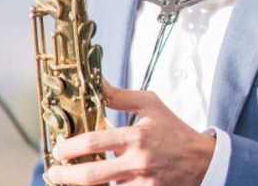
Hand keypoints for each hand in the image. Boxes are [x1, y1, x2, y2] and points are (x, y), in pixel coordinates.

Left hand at [46, 79, 216, 185]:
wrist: (203, 160)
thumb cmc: (174, 130)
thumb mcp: (150, 105)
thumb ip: (120, 96)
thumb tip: (96, 82)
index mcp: (137, 136)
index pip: (95, 142)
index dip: (71, 147)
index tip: (58, 149)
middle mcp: (139, 161)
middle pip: (93, 175)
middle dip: (67, 176)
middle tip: (54, 172)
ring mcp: (144, 183)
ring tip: (69, 181)